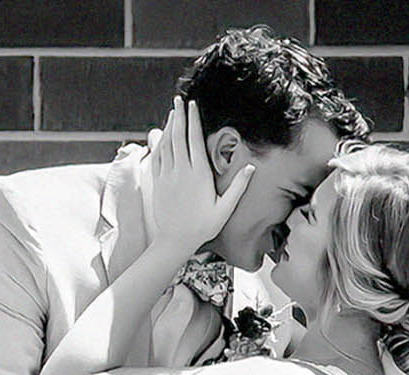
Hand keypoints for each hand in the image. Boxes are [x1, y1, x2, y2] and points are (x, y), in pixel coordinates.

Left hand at [145, 97, 254, 253]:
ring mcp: (168, 176)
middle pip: (179, 136)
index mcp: (199, 175)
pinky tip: (161, 134)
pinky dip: (159, 142)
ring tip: (173, 112)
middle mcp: (182, 172)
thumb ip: (238, 187)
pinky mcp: (158, 183)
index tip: (193, 105)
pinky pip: (158, 157)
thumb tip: (251, 167)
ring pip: (167, 144)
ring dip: (169, 126)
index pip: (195, 140)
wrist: (175, 241)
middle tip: (179, 99)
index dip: (194, 120)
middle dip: (179, 115)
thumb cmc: (202, 227)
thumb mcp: (224, 209)